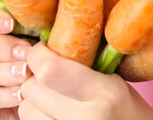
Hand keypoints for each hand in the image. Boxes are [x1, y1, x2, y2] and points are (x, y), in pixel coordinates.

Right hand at [0, 2, 33, 118]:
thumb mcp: (18, 29)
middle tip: (25, 51)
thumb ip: (21, 17)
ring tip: (25, 72)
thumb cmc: (17, 48)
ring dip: (2, 72)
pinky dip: (1, 96)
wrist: (14, 86)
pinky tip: (19, 93)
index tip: (10, 23)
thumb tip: (39, 6)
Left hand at [18, 41, 152, 119]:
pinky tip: (52, 111)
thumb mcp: (112, 80)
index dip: (37, 54)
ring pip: (25, 110)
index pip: (49, 70)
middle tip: (45, 72)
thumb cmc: (127, 108)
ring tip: (50, 96)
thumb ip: (80, 64)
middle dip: (33, 76)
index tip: (42, 48)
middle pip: (31, 89)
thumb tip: (45, 40)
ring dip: (32, 100)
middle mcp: (85, 119)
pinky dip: (36, 114)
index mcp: (103, 93)